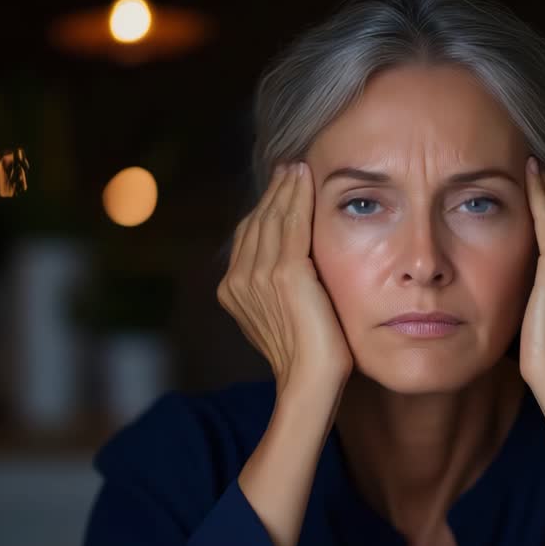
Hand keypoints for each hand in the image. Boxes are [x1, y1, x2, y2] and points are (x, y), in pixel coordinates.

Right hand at [217, 161, 353, 388]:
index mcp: (233, 290)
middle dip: (274, 192)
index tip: (281, 186)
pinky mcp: (285, 272)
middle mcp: (238, 280)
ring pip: (273, 217)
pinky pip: (292, 222)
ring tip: (299, 166)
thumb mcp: (283, 315)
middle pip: (257, 222)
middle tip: (291, 166)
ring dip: (286, 187)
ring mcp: (258, 275)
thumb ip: (277, 289)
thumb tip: (291, 267)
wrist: (311, 379)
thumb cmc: (309, 355)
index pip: (248, 236)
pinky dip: (299, 195)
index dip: (264, 208)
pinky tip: (307, 177)